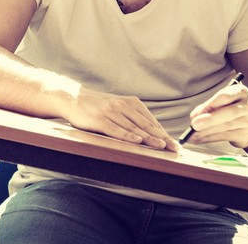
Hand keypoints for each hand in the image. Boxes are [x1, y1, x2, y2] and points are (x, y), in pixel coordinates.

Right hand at [64, 86, 179, 151]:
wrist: (72, 98)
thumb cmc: (96, 105)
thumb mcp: (116, 107)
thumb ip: (131, 116)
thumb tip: (150, 132)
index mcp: (129, 102)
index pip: (150, 120)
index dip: (163, 133)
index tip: (175, 144)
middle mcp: (122, 106)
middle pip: (145, 124)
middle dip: (162, 137)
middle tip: (175, 148)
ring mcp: (110, 112)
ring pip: (133, 127)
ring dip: (149, 138)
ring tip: (162, 147)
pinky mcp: (99, 119)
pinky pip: (116, 129)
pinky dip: (127, 135)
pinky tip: (137, 141)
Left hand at [188, 81, 247, 148]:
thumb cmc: (231, 108)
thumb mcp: (222, 101)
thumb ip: (208, 106)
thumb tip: (195, 116)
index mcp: (240, 92)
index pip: (224, 97)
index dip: (209, 105)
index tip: (197, 113)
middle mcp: (247, 106)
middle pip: (228, 113)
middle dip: (210, 120)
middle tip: (195, 125)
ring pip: (225, 126)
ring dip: (206, 131)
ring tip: (193, 134)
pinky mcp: (245, 135)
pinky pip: (225, 136)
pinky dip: (210, 138)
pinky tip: (200, 139)